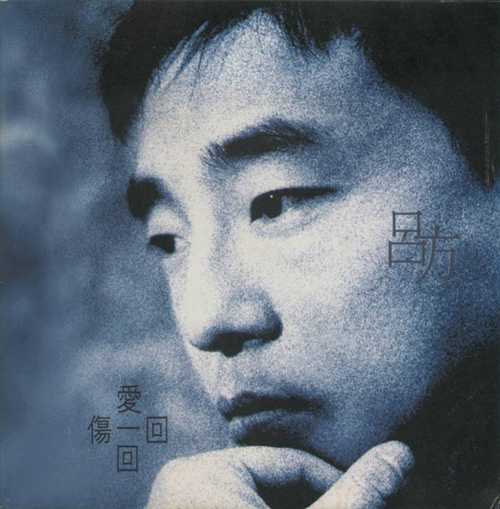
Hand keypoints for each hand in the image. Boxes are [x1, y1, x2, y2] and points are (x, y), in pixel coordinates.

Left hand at [146, 441, 413, 508]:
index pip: (291, 463)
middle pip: (272, 484)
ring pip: (257, 501)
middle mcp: (182, 483)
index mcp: (203, 471)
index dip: (335, 484)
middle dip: (313, 504)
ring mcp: (177, 505)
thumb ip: (357, 494)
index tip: (369, 505)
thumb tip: (399, 453)